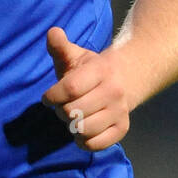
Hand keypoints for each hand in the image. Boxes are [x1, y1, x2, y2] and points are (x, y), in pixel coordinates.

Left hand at [41, 26, 132, 151]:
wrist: (129, 77)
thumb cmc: (93, 69)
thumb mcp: (76, 55)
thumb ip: (60, 46)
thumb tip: (52, 33)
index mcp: (101, 71)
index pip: (71, 88)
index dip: (52, 96)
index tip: (47, 98)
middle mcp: (113, 92)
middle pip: (74, 111)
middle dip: (60, 111)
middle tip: (62, 106)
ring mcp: (120, 112)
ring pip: (83, 129)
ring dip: (71, 126)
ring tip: (73, 117)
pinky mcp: (122, 129)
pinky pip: (95, 144)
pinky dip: (83, 141)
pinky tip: (81, 131)